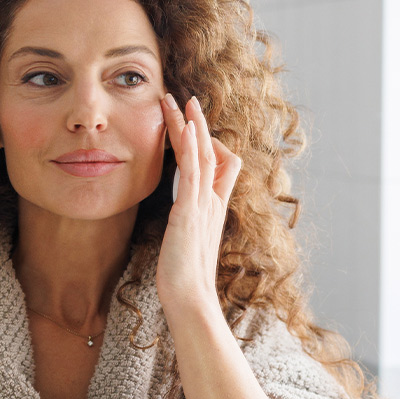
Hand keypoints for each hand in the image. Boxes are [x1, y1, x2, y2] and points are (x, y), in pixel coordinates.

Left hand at [156, 93, 242, 312]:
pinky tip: (185, 126)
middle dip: (198, 123)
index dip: (207, 143)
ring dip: (192, 124)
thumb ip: (187, 226)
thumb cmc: (185, 279)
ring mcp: (204, 205)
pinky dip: (192, 146)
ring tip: (180, 100)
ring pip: (203, 154)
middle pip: (212, 151)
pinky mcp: (191, 211)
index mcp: (213, 209)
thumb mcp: (187, 244)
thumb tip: (180, 220)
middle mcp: (213, 202)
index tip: (190, 126)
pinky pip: (195, 171)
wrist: (190, 299)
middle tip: (186, 99)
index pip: (219, 165)